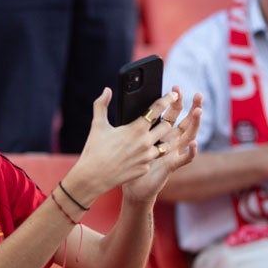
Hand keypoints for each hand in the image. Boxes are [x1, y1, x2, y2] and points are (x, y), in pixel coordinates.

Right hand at [65, 88, 183, 202]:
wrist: (93, 177)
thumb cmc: (94, 150)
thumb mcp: (97, 125)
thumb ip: (101, 105)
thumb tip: (106, 91)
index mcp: (136, 129)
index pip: (158, 109)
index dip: (168, 99)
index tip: (174, 95)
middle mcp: (145, 142)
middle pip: (167, 126)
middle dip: (166, 121)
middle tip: (163, 119)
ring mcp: (147, 157)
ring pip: (165, 145)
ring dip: (162, 140)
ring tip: (157, 138)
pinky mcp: (145, 168)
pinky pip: (152, 159)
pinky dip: (149, 156)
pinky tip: (143, 155)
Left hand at [123, 90, 202, 202]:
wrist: (128, 184)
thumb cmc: (125, 161)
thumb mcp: (125, 138)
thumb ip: (122, 119)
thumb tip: (113, 99)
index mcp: (160, 134)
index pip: (172, 113)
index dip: (175, 101)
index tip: (175, 88)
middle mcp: (170, 142)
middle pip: (185, 121)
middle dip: (192, 107)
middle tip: (197, 94)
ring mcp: (172, 153)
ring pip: (189, 136)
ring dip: (195, 124)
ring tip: (199, 111)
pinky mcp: (171, 166)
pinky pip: (185, 159)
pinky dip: (191, 152)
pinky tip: (193, 143)